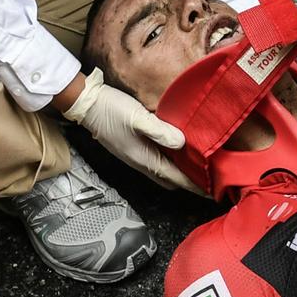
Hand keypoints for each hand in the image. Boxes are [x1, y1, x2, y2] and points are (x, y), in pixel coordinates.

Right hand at [63, 68, 199, 191]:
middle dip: (190, 182)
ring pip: (163, 172)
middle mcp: (140, 162)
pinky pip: (156, 162)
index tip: (211, 192)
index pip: (175, 178)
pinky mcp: (133, 148)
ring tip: (198, 168)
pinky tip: (177, 152)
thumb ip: (160, 131)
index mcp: (144, 158)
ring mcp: (135, 156)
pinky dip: (170, 162)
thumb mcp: (138, 118)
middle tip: (209, 180)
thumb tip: (182, 143)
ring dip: (180, 172)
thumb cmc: (110, 109)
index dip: (194, 185)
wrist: (85, 104)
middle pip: (170, 179)